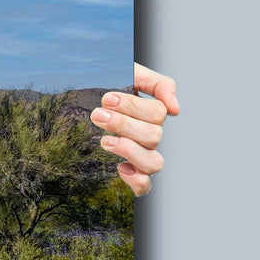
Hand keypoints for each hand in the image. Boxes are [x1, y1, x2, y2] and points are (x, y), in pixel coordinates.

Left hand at [91, 62, 178, 196]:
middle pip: (153, 136)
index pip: (158, 113)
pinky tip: (119, 167)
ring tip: (105, 140)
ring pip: (154, 163)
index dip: (133, 106)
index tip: (107, 99)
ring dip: (129, 150)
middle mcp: (150, 136)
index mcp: (152, 114)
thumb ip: (158, 83)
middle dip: (123, 124)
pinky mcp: (130, 173)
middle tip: (97, 115)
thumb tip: (175, 109)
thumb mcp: (132, 73)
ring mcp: (141, 155)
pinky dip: (135, 180)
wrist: (84, 97)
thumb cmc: (109, 85)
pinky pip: (144, 186)